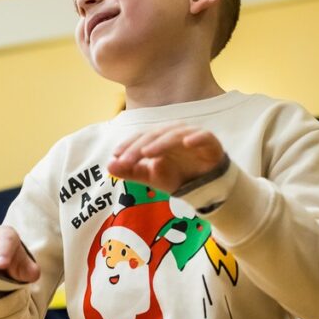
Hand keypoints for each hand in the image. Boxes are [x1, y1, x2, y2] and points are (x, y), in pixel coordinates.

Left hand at [108, 125, 224, 193]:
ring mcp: (192, 134)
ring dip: (161, 143)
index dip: (128, 145)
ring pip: (175, 134)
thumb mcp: (150, 177)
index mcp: (159, 137)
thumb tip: (108, 166)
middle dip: (139, 148)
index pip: (141, 137)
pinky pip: (204, 136)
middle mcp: (174, 132)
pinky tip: (187, 143)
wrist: (202, 187)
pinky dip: (196, 138)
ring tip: (148, 153)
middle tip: (127, 161)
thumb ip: (130, 171)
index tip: (116, 156)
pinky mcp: (210, 141)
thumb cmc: (175, 176)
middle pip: (154, 135)